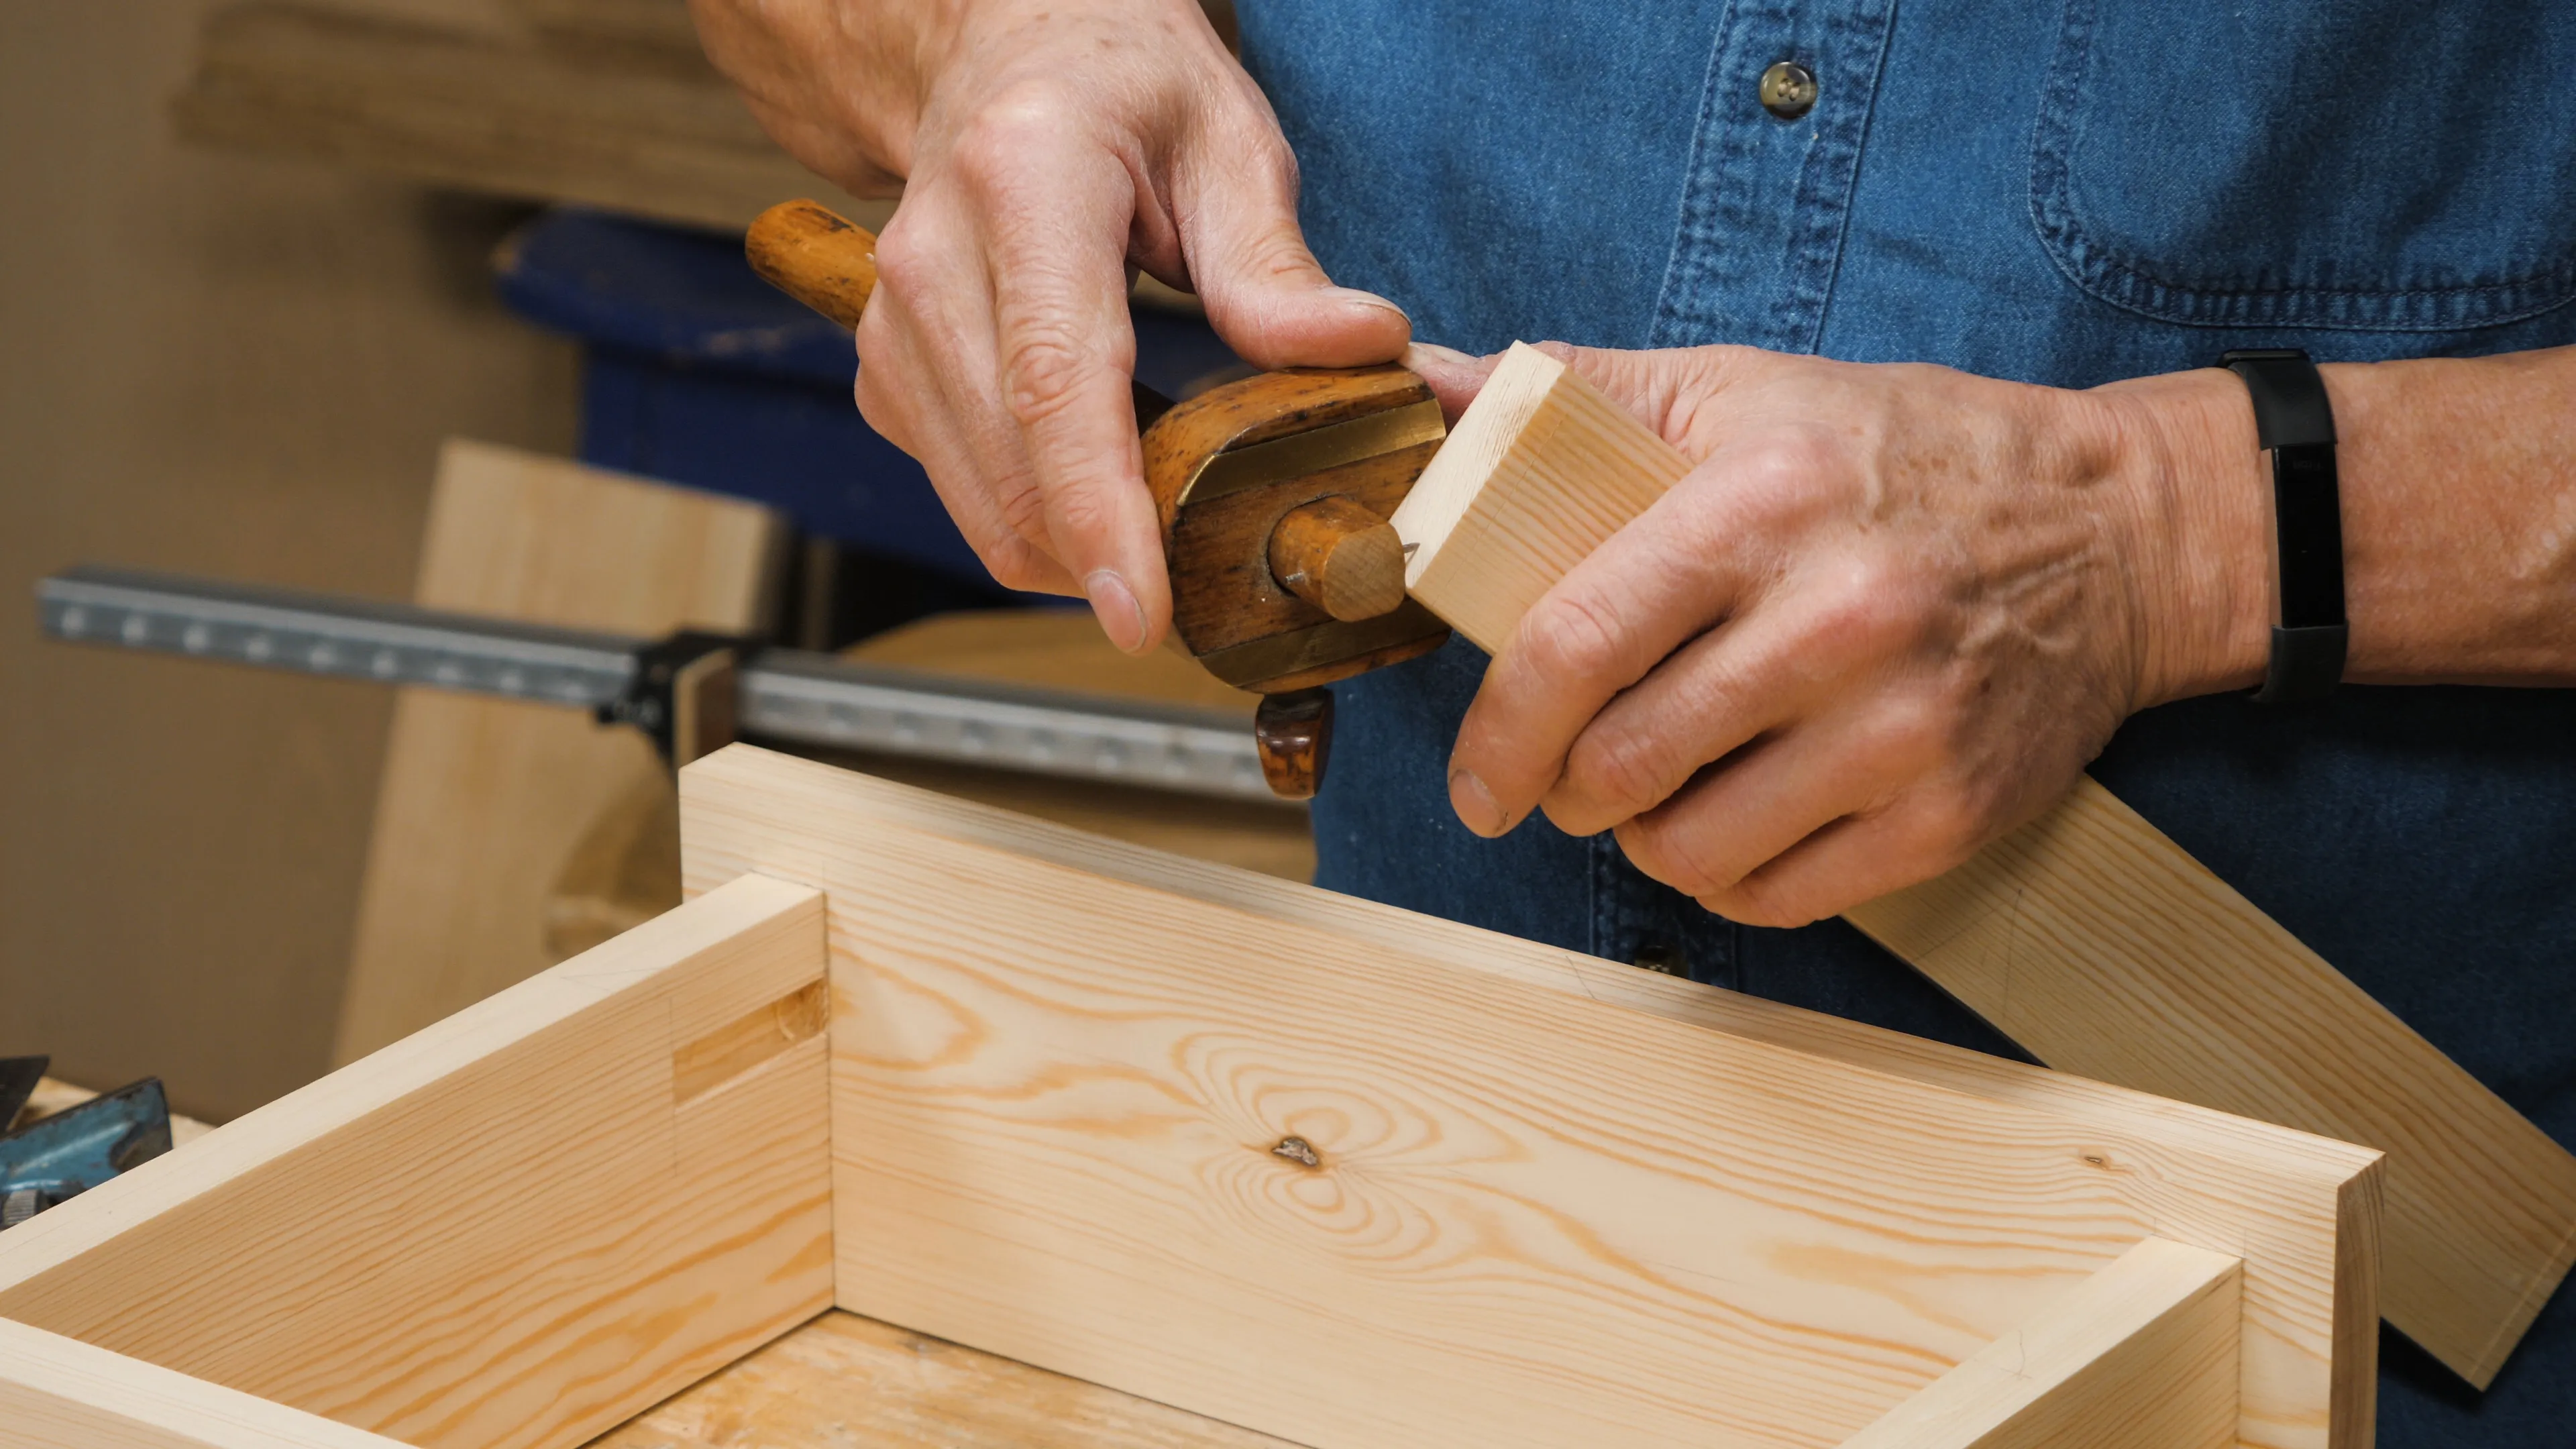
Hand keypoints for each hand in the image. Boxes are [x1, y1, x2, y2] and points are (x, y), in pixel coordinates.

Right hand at [689, 0, 1410, 649]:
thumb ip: (1278, 265)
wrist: (1000, 48)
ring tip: (1171, 538)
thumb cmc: (1117, 82)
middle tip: (1215, 589)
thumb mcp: (1227, 138)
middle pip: (1013, 470)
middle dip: (1111, 560)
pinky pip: (966, 494)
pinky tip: (1105, 491)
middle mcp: (933, 258)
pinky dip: (1043, 523)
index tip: (1139, 612)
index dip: (1098, 512)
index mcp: (1024, 180)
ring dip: (1079, 554)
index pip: (1055, 381)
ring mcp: (893, 325)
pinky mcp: (888, 376)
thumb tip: (1365, 351)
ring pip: (982, 507)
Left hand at [1404, 341, 2269, 926]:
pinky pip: (1778, 894)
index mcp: (1766, 503)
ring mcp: (1905, 725)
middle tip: (1572, 772)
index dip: (1501, 729)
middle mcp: (1840, 617)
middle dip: (1566, 787)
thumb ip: (1575, 399)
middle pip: (1622, 764)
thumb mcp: (1744, 392)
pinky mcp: (1951, 811)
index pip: (1579, 643)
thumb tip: (1425, 389)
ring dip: (1646, 836)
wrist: (2114, 534)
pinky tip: (1737, 820)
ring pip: (1691, 848)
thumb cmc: (1901, 457)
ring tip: (1662, 788)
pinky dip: (1729, 876)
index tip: (1479, 775)